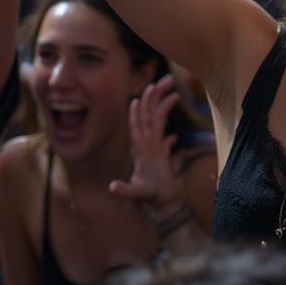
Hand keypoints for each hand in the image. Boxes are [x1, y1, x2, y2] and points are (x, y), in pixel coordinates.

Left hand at [109, 75, 187, 217]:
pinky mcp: (163, 154)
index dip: (142, 109)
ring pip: (159, 121)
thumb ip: (125, 190)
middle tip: (166, 80)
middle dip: (155, 98)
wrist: (162, 204)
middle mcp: (148, 144)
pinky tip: (173, 120)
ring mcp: (155, 148)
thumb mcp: (136, 193)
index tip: (144, 93)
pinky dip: (168, 126)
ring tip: (172, 91)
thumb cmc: (150, 197)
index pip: (141, 124)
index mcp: (143, 148)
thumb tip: (112, 186)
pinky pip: (165, 135)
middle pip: (151, 115)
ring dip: (163, 105)